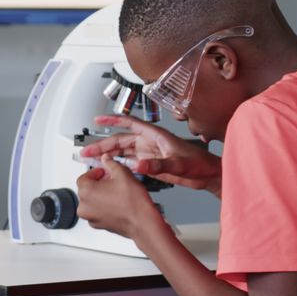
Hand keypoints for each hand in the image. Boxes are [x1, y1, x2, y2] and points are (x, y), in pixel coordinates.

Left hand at [75, 155, 165, 240]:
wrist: (143, 223)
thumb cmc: (133, 203)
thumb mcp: (123, 174)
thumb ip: (111, 164)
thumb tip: (106, 160)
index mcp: (86, 191)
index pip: (84, 177)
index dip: (95, 172)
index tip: (104, 171)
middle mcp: (84, 206)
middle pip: (87, 189)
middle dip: (98, 183)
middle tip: (111, 180)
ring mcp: (91, 217)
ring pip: (92, 201)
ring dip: (101, 195)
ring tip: (116, 191)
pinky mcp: (98, 225)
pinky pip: (97, 211)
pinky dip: (104, 206)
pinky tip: (117, 202)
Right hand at [81, 115, 222, 196]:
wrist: (210, 175)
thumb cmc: (200, 163)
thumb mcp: (179, 164)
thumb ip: (159, 165)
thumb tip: (140, 165)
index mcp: (155, 135)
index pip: (129, 123)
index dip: (112, 120)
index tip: (97, 119)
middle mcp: (149, 143)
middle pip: (120, 140)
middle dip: (102, 145)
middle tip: (87, 151)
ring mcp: (149, 154)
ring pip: (123, 152)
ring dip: (108, 155)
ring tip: (92, 160)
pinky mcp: (151, 165)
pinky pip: (130, 163)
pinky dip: (118, 165)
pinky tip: (109, 168)